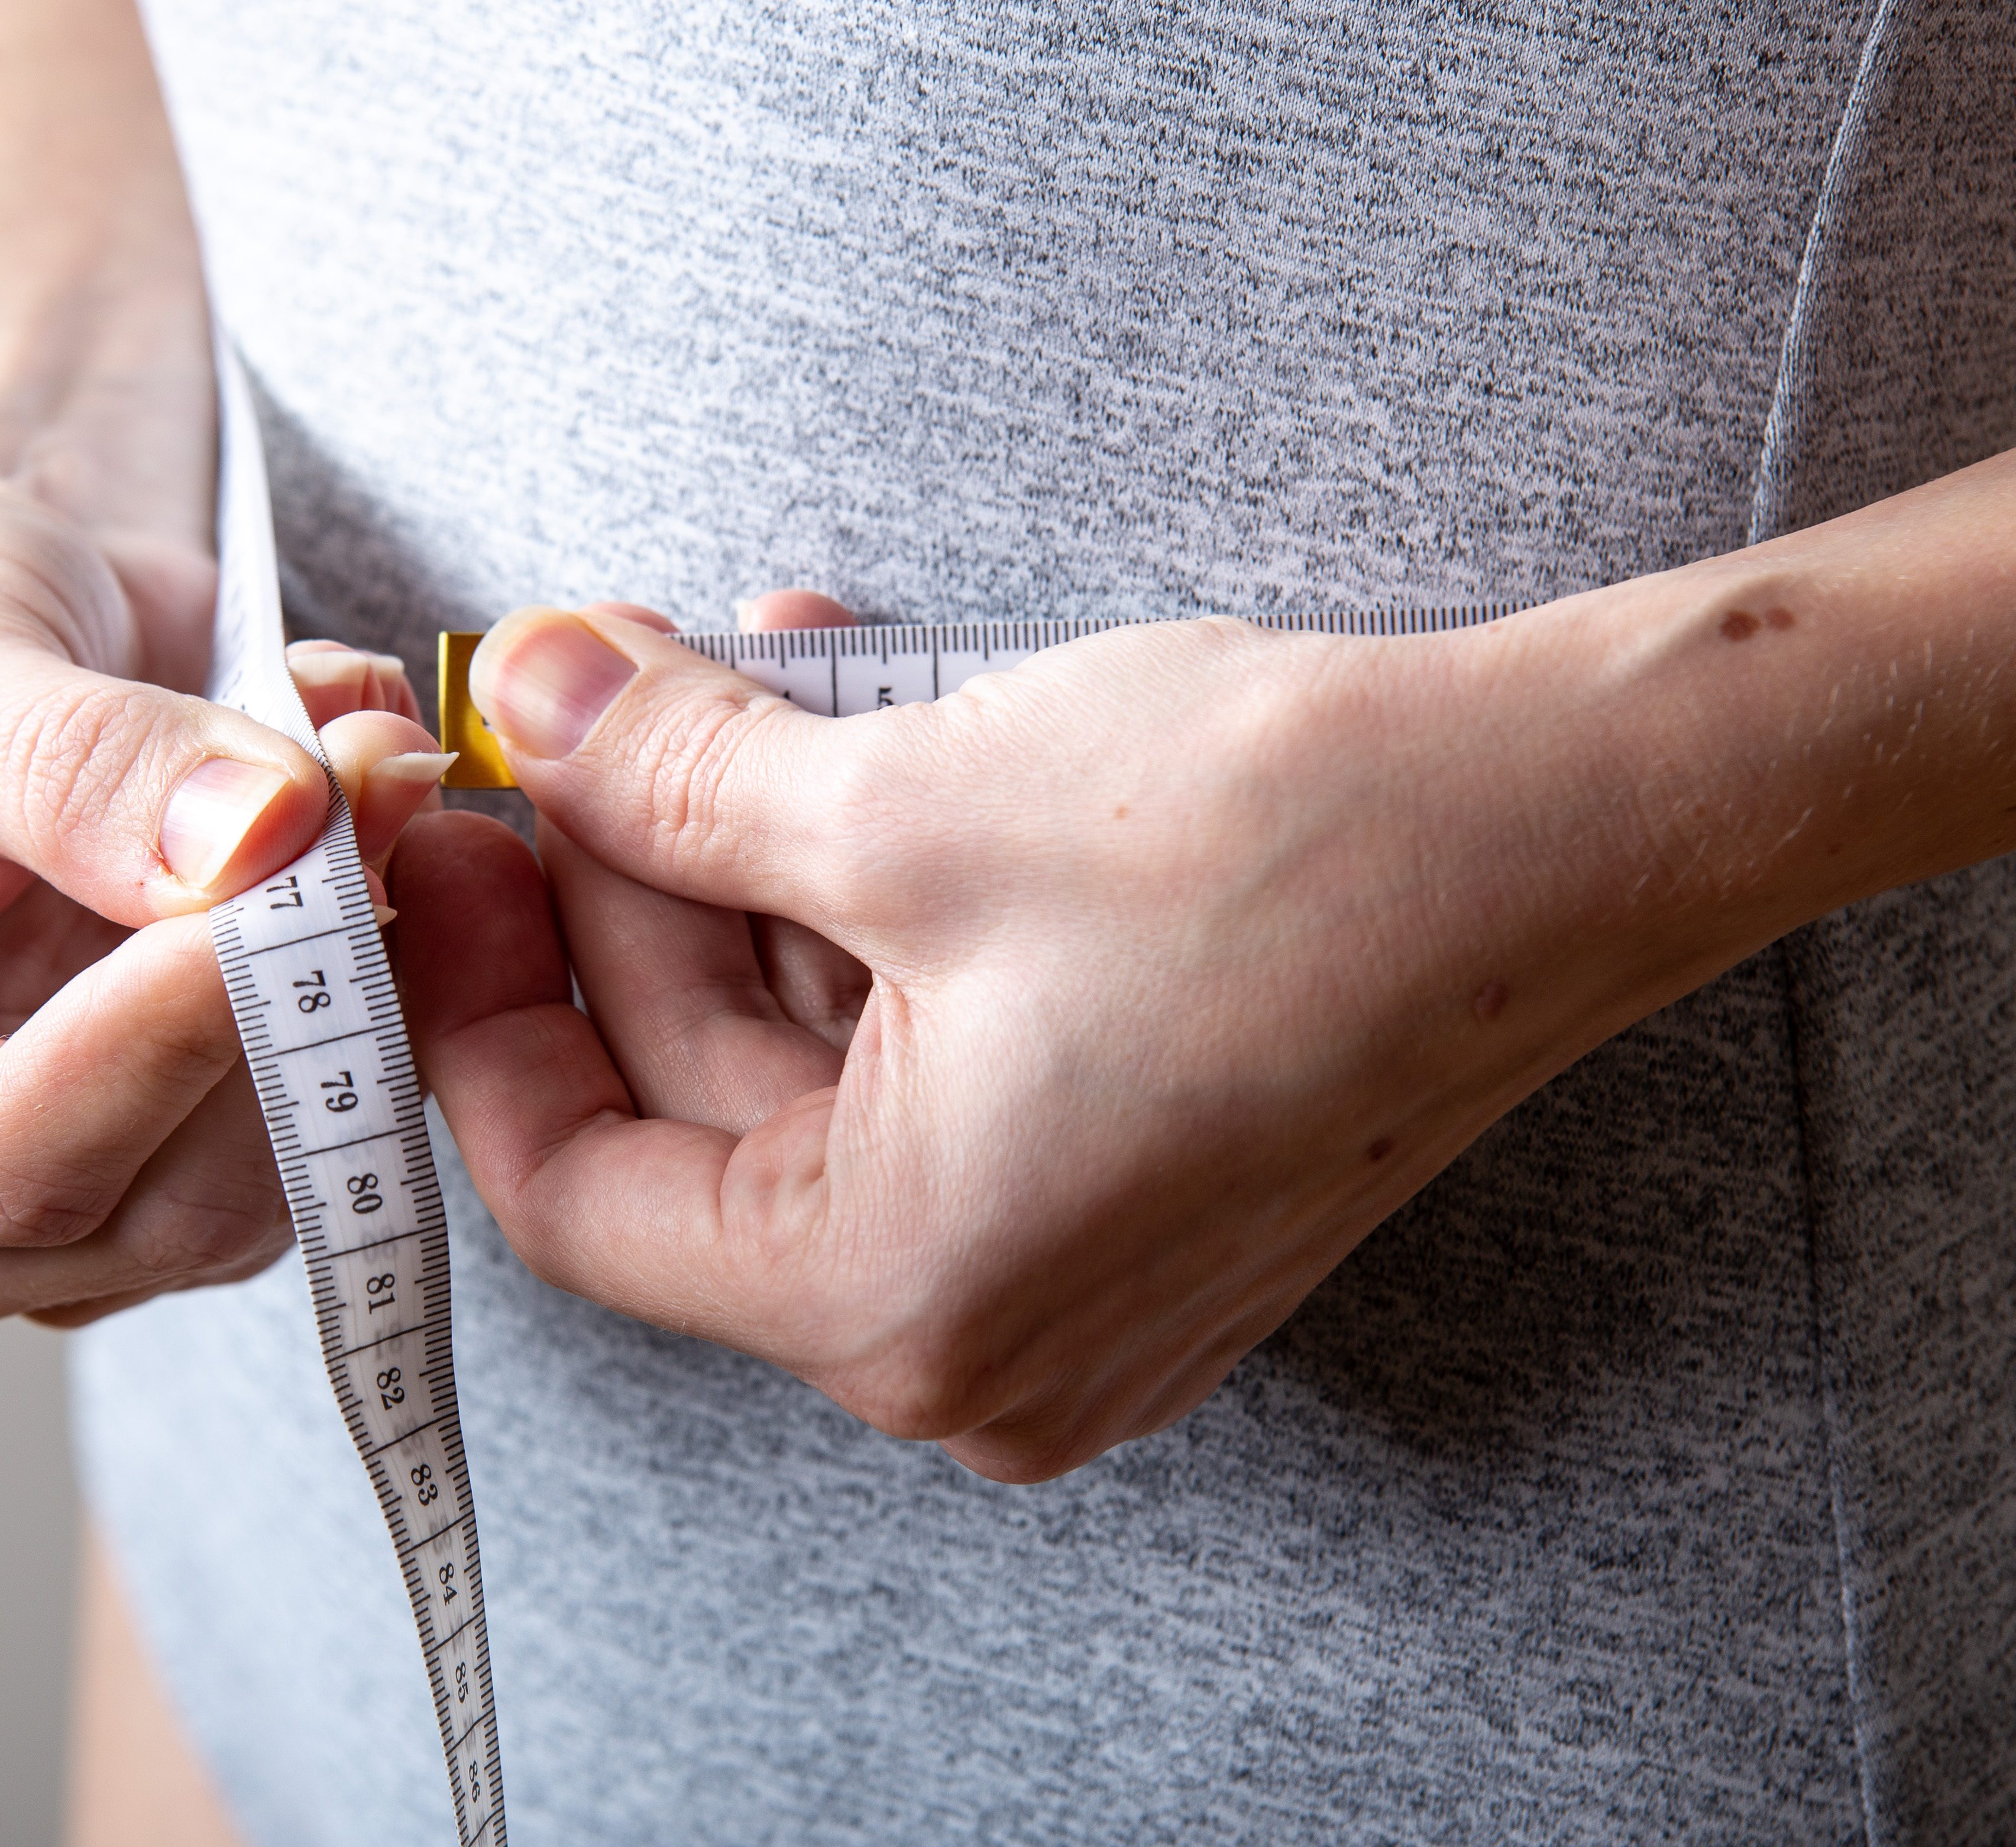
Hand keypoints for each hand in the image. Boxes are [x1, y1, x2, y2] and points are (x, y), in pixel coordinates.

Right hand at [0, 461, 449, 1350]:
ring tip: (364, 764)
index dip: (170, 1032)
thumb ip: (85, 766)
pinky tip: (369, 830)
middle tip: (374, 766)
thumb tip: (258, 840)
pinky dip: (396, 971)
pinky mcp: (206, 1170)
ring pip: (290, 1175)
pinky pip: (350, 1121)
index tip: (288, 866)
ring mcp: (73, 1223)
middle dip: (298, 985)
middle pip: (173, 1199)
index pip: (5, 1166)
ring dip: (372, 965)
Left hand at [387, 591, 1754, 1480]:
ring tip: (713, 675)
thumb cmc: (1278, 839)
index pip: (575, 1185)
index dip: (480, 997)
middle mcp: (981, 1341)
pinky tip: (848, 726)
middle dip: (627, 889)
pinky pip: (934, 1056)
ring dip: (753, 867)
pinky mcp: (1138, 1183)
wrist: (1577, 820)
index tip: (439, 841)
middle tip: (570, 703)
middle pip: (699, 1107)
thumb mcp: (910, 802)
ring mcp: (1074, 1276)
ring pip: (820, 1066)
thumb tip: (531, 699)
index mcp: (898, 1301)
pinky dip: (875, 906)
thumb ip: (675, 778)